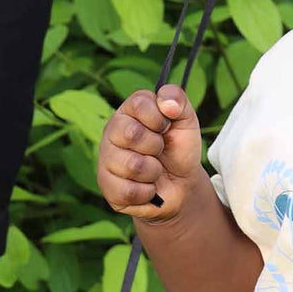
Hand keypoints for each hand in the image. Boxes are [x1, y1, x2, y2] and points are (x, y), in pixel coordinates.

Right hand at [97, 85, 202, 222]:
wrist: (182, 184)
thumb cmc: (179, 149)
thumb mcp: (186, 121)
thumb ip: (178, 100)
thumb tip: (167, 103)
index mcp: (129, 112)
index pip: (138, 103)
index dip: (159, 117)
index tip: (166, 127)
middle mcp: (111, 133)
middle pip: (131, 133)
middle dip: (156, 145)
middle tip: (159, 150)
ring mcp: (106, 160)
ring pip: (132, 165)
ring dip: (154, 171)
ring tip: (154, 170)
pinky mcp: (108, 188)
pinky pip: (130, 191)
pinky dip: (148, 191)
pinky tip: (148, 186)